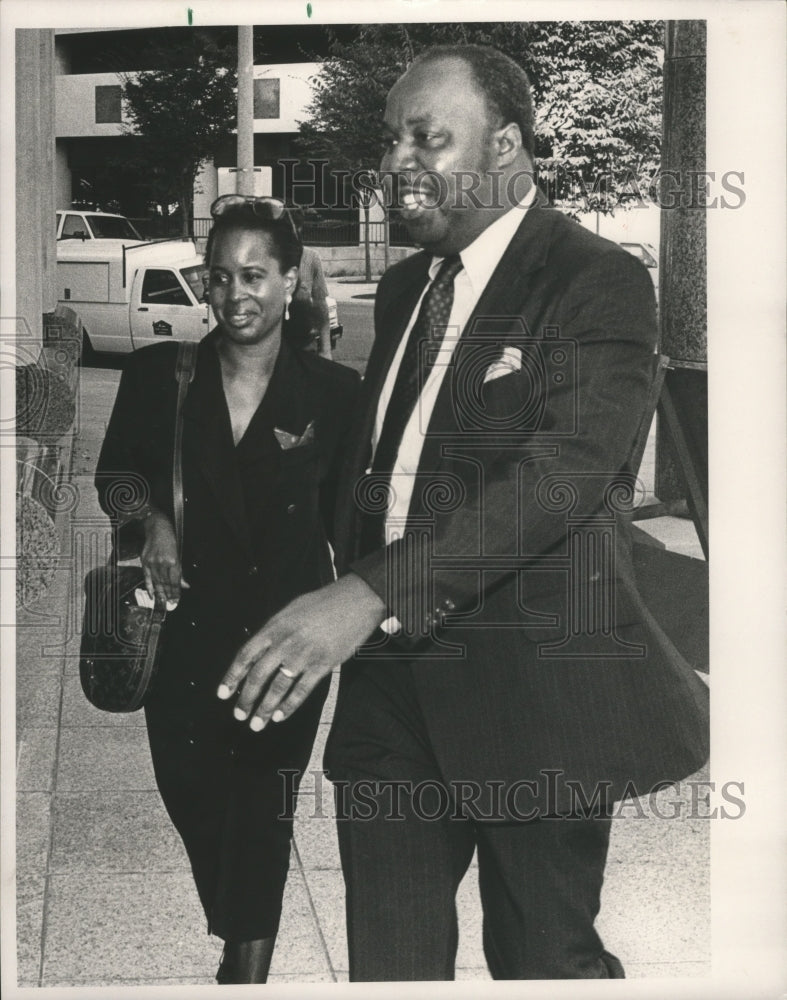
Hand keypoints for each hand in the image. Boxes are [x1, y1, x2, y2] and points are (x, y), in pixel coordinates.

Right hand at [140, 512, 188, 607]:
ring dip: (161, 594)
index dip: (176, 591)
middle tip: (171, 604)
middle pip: (166, 583)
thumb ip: (180, 572)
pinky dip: (150, 587)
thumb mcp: (178, 554)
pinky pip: (147, 578)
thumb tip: (185, 585)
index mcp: (173, 561)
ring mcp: (152, 563)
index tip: (177, 600)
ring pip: (157, 582)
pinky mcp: (144, 562)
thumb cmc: (170, 541)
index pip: (175, 581)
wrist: (157, 529)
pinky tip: (153, 596)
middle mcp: (162, 563)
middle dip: (169, 595)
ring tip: (163, 602)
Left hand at [218, 573, 386, 730]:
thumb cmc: (323, 603)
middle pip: (258, 676)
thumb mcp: (291, 611)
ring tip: (258, 724)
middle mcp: (285, 642)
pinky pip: (302, 690)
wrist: (355, 600)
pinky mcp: (323, 665)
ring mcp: (304, 655)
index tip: (223, 694)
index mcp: (274, 627)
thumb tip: (259, 651)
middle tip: (239, 715)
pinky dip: (290, 705)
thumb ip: (274, 631)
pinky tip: (281, 716)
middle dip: (246, 699)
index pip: (246, 655)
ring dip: (265, 709)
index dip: (232, 676)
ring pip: (278, 688)